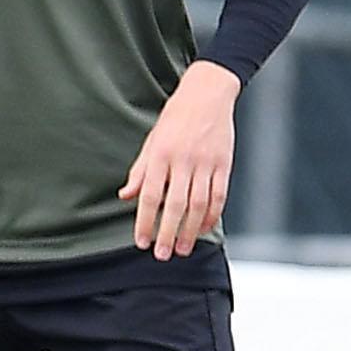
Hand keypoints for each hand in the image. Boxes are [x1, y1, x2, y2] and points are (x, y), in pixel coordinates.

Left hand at [121, 60, 240, 259]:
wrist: (206, 96)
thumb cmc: (174, 120)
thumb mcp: (151, 141)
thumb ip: (140, 171)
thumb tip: (125, 196)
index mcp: (160, 154)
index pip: (151, 195)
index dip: (145, 221)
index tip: (141, 241)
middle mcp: (183, 161)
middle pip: (175, 205)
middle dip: (167, 233)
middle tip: (161, 255)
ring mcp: (206, 164)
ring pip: (199, 205)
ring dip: (189, 230)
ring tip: (181, 249)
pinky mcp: (224, 165)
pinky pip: (219, 197)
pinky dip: (210, 217)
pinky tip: (201, 230)